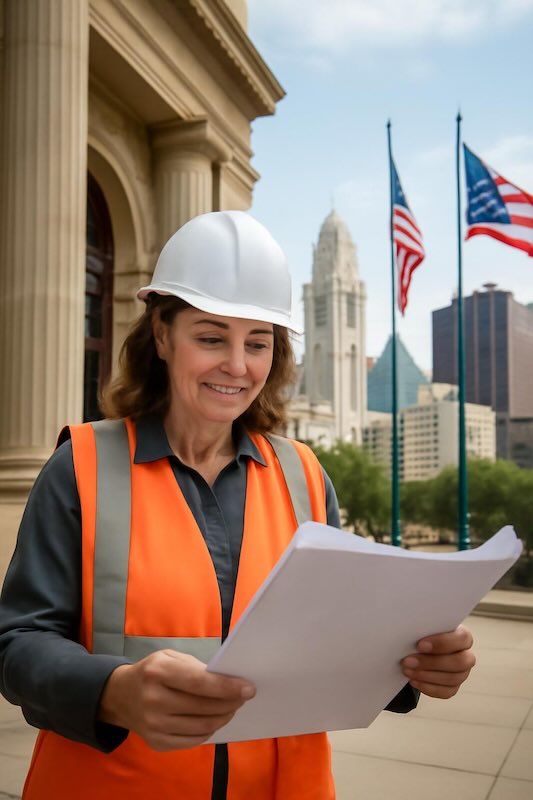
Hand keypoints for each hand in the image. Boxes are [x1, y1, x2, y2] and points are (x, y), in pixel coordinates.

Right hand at [98, 649, 254, 750]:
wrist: (120, 696)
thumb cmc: (152, 671)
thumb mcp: (170, 658)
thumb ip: (196, 668)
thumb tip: (228, 682)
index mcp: (157, 672)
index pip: (199, 683)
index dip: (227, 687)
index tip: (248, 688)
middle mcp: (153, 700)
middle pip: (204, 707)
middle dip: (230, 702)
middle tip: (243, 697)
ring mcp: (154, 725)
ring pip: (202, 726)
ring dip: (223, 717)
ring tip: (232, 707)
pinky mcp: (157, 743)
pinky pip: (193, 740)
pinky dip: (209, 729)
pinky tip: (215, 719)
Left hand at [401, 624, 475, 698]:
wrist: (420, 650)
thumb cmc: (425, 635)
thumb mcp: (425, 628)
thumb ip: (424, 628)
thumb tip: (411, 631)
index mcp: (463, 636)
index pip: (461, 638)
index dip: (442, 643)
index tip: (419, 645)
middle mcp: (467, 655)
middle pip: (459, 662)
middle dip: (432, 663)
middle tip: (408, 661)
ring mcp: (462, 673)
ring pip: (452, 679)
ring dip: (427, 676)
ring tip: (407, 670)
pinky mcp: (454, 687)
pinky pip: (446, 692)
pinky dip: (428, 688)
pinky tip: (414, 680)